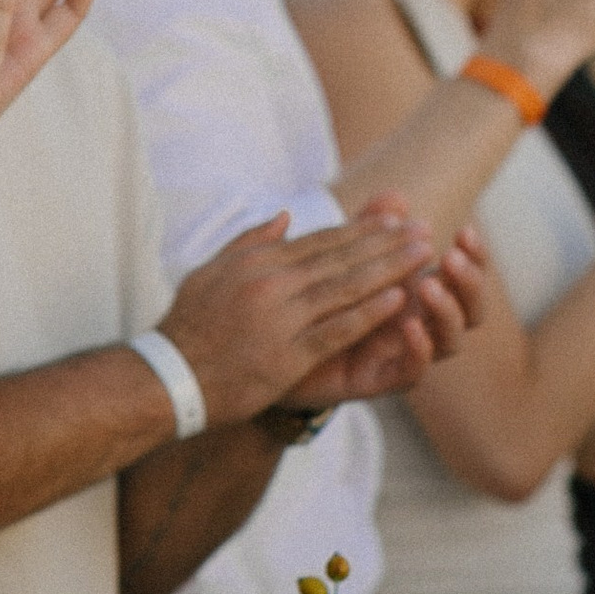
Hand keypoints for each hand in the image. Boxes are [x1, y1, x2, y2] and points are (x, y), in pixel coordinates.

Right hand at [153, 207, 433, 425]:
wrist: (170, 377)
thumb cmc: (189, 327)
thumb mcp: (211, 271)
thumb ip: (250, 242)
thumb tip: (284, 216)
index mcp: (259, 262)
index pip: (321, 240)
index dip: (362, 229)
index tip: (395, 219)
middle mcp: (272, 283)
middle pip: (341, 258)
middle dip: (387, 243)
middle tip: (424, 230)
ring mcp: (281, 318)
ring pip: (345, 288)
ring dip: (388, 271)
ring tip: (422, 257)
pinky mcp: (287, 354)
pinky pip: (336, 329)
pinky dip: (368, 314)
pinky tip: (397, 301)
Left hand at [290, 219, 487, 404]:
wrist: (273, 348)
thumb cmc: (314, 301)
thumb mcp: (340, 258)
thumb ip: (368, 228)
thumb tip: (397, 197)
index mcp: (419, 290)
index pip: (464, 274)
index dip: (475, 255)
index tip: (466, 230)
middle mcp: (420, 322)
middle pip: (471, 309)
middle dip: (470, 283)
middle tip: (451, 258)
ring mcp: (402, 353)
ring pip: (450, 342)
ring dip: (446, 312)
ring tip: (428, 284)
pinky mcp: (378, 380)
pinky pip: (412, 373)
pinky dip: (419, 352)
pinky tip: (410, 327)